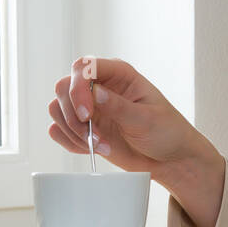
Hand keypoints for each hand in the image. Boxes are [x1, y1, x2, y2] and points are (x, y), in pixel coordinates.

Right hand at [48, 56, 208, 177]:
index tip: (86, 115)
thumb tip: (95, 92)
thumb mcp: (147, 120)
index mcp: (119, 74)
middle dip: (72, 115)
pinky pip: (59, 130)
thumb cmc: (167, 132)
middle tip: (94, 137)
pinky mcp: (84, 127)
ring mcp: (90, 107)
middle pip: (63, 87)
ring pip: (57, 109)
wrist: (169, 159)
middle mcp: (100, 86)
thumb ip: (120, 107)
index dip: (78, 88)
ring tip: (101, 147)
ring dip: (73, 132)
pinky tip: (93, 150)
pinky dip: (70, 142)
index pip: (84, 67)